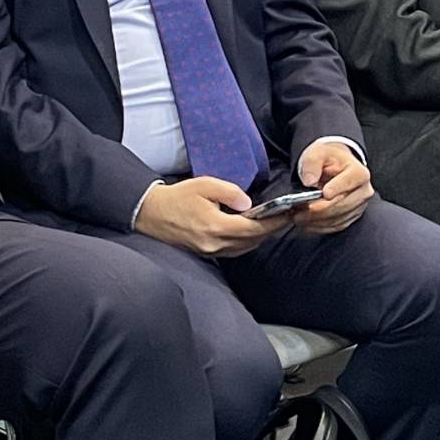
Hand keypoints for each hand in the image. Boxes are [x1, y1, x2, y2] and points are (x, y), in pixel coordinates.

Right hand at [134, 177, 280, 257]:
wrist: (151, 213)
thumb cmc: (177, 197)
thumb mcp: (204, 185)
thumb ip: (230, 192)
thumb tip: (249, 204)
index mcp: (215, 226)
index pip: (254, 228)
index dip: (274, 222)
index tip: (289, 214)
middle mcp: (214, 244)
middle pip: (253, 240)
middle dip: (272, 229)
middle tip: (288, 217)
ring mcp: (210, 252)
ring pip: (245, 248)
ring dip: (261, 237)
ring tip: (274, 223)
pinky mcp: (206, 253)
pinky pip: (234, 251)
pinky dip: (248, 242)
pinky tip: (253, 231)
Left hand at [295, 141, 372, 235]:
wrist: (335, 168)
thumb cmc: (328, 160)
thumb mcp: (318, 153)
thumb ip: (312, 163)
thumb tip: (309, 180)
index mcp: (359, 173)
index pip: (348, 182)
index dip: (337, 189)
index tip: (324, 193)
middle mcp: (363, 191)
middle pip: (341, 204)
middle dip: (318, 209)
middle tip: (298, 211)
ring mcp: (359, 206)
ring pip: (337, 218)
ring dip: (316, 220)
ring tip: (298, 217)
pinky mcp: (351, 217)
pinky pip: (335, 225)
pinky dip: (319, 226)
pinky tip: (306, 223)